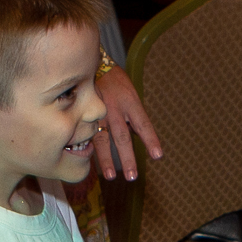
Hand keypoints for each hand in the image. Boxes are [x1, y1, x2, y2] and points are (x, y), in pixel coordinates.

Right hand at [90, 66, 161, 181]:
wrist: (91, 64)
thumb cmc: (115, 82)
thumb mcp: (130, 94)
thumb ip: (133, 115)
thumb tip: (138, 136)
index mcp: (130, 101)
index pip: (143, 124)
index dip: (150, 140)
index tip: (158, 156)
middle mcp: (114, 108)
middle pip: (122, 136)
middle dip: (127, 157)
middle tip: (132, 176)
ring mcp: (97, 112)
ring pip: (102, 138)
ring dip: (106, 159)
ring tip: (111, 176)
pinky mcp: (83, 114)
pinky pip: (86, 135)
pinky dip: (90, 151)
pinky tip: (91, 164)